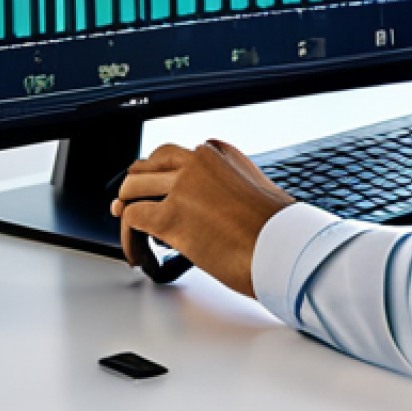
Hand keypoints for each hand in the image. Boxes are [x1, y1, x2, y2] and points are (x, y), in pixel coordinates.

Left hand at [111, 140, 294, 296]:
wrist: (283, 246)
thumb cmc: (278, 228)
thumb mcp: (258, 192)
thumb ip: (230, 189)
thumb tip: (218, 207)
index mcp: (220, 154)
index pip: (175, 156)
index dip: (161, 179)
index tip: (159, 196)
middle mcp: (199, 161)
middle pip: (148, 165)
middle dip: (137, 189)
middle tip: (133, 210)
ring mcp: (182, 186)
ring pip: (132, 188)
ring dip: (127, 214)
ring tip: (136, 241)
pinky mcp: (170, 215)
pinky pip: (131, 219)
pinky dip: (130, 240)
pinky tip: (141, 256)